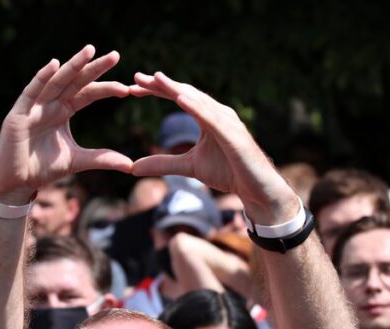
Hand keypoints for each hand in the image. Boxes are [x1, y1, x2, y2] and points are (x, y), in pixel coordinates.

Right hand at [0, 45, 132, 203]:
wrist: (15, 183)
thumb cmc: (41, 169)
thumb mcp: (76, 161)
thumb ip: (101, 159)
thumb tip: (130, 164)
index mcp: (63, 111)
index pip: (87, 94)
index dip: (107, 89)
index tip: (128, 89)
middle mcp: (50, 104)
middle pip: (75, 81)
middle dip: (94, 68)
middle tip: (115, 55)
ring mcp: (34, 107)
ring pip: (56, 81)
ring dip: (72, 65)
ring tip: (89, 50)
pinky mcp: (19, 115)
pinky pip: (31, 92)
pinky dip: (41, 78)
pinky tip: (54, 64)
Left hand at [129, 72, 298, 224]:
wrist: (257, 190)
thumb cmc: (229, 173)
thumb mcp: (189, 167)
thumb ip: (163, 163)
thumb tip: (132, 167)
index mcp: (207, 117)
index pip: (179, 98)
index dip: (156, 91)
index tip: (132, 88)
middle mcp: (218, 113)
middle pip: (186, 93)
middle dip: (162, 85)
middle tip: (137, 77)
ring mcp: (227, 122)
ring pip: (199, 101)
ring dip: (177, 89)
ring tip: (156, 79)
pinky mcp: (234, 135)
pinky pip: (213, 119)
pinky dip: (198, 108)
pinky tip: (182, 99)